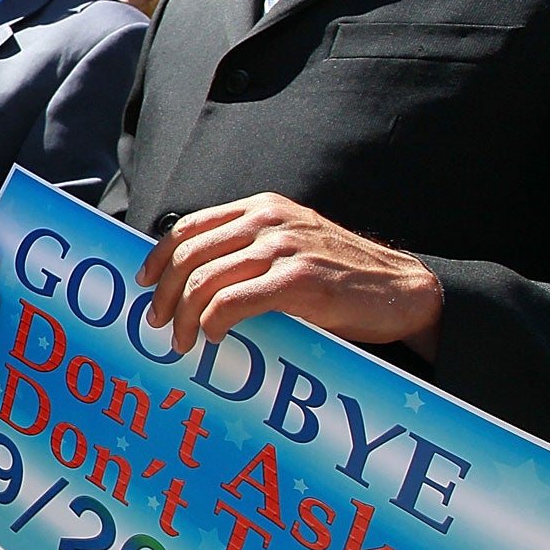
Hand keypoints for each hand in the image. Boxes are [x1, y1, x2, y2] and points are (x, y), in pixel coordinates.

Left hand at [137, 193, 442, 359]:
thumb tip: (194, 276)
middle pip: (189, 255)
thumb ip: (251, 247)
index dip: (158, 257)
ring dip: (183, 316)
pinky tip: (212, 336)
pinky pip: (233, 302)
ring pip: (204, 281)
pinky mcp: (300, 282)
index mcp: (262, 209)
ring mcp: (284, 249)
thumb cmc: (345, 274)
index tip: (145, 284)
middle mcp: (269, 222)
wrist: (405, 290)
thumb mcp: (294, 242)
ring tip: (182, 340)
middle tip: (157, 324)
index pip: (190, 227)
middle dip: (164, 293)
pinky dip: (212, 322)